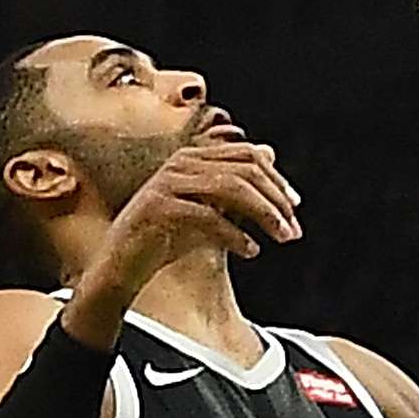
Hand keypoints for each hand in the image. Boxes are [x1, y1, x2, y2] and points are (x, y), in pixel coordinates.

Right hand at [72, 119, 298, 327]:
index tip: (295, 206)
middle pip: (244, 170)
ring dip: (263, 215)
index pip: (247, 155)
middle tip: (294, 230)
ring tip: (282, 238)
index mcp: (194, 157)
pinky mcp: (158, 207)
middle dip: (275, 200)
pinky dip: (235, 235)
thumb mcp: (210, 210)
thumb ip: (237, 186)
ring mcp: (167, 183)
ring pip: (230, 188)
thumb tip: (271, 151)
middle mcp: (181, 163)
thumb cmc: (167, 238)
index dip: (276, 179)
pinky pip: (208, 216)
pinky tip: (251, 251)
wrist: (123, 266)